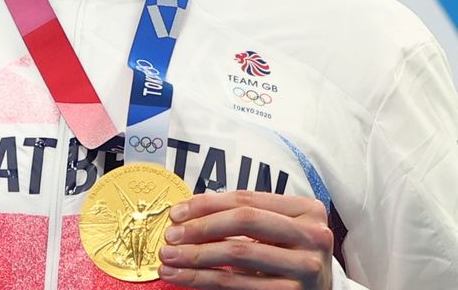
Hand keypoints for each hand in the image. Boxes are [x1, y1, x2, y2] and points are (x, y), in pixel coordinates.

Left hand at [158, 190, 332, 289]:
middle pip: (243, 221)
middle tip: (170, 236)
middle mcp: (312, 236)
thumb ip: (241, 215)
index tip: (176, 213)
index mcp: (307, 210)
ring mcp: (305, 267)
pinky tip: (183, 277)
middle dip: (200, 227)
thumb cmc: (289, 253)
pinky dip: (204, 279)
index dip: (206, 204)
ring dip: (195, 256)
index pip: (246, 199)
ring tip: (169, 259)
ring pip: (238, 253)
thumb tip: (185, 213)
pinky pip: (238, 284)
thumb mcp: (274, 228)